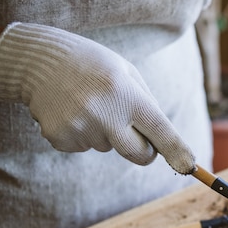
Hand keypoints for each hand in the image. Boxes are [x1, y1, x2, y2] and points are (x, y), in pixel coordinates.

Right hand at [0, 23, 195, 173]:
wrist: (39, 61)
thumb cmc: (94, 66)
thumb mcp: (128, 74)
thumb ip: (148, 106)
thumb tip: (167, 143)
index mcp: (126, 94)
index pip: (159, 130)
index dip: (176, 150)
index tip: (188, 166)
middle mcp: (104, 113)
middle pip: (139, 154)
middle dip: (144, 150)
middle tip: (133, 129)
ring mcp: (80, 128)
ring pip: (109, 147)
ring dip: (106, 132)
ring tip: (88, 104)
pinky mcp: (60, 138)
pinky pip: (85, 147)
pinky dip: (84, 134)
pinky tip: (72, 111)